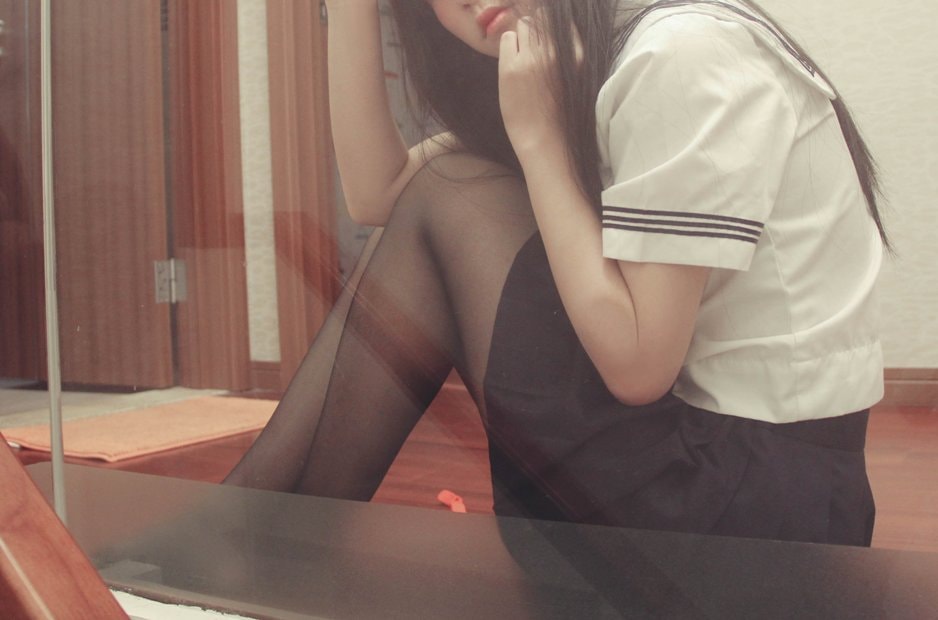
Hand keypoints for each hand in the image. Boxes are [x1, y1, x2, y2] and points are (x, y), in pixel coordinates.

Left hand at [498, 16, 582, 156]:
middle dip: (536, 29)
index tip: (547, 39)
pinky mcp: (512, 67)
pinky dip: (509, 46)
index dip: (551, 27)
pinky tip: (513, 64)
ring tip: (524, 58)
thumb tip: (550, 30)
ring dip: (522, 37)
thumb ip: (566, 54)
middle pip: (542, 18)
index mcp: (577, 55)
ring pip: (525, 25)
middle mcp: (556, 52)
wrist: (545, 139)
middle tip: (533, 49)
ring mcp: (533, 58)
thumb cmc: (560, 112)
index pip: (561, 20)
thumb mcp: (574, 77)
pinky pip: (508, 38)